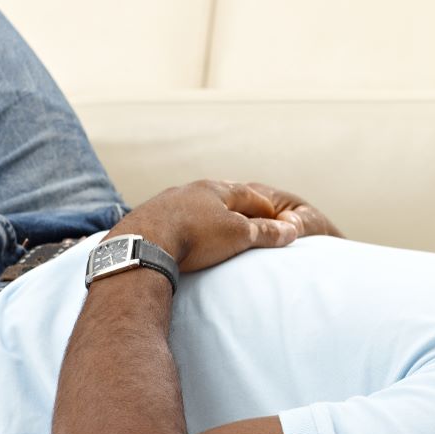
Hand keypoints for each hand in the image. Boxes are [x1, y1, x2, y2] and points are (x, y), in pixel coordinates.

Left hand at [107, 180, 343, 272]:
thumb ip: (265, 232)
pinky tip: (183, 235)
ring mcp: (165, 202)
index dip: (264, 208)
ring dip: (206, 214)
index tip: (275, 217)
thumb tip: (291, 231)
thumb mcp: (238, 235)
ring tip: (214, 226)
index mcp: (215, 189)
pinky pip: (172, 219)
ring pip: (193, 205)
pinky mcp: (146, 218)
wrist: (142, 243)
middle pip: (219, 195)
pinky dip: (184, 225)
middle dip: (234, 205)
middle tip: (246, 215)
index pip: (248, 195)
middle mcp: (189, 190)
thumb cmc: (196, 236)